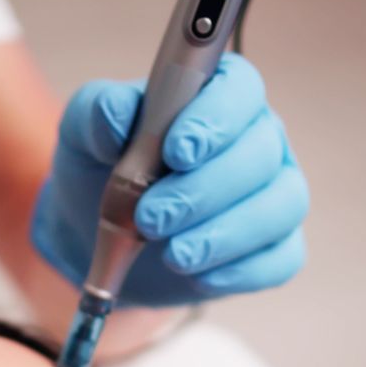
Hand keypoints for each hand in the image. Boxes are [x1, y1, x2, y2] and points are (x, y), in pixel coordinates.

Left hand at [30, 53, 308, 307]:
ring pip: (279, 206)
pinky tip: (200, 277)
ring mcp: (274, 192)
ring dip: (225, 234)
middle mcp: (257, 138)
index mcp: (218, 95)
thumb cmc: (101, 168)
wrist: (99, 234)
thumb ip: (98, 113)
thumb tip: (118, 111)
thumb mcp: (83, 134)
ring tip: (174, 255)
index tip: (176, 152)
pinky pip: (282, 258)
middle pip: (260, 153)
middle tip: (151, 219)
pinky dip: (242, 271)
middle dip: (205, 191)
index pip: (239, 89)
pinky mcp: (275, 246)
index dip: (215, 119)